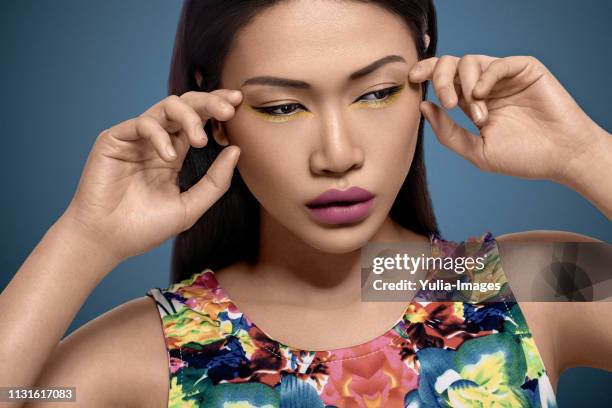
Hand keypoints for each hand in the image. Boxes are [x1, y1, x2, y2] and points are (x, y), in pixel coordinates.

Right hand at [62, 90, 242, 261]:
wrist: (108, 242)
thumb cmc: (146, 227)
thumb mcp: (191, 206)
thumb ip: (215, 181)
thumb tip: (237, 150)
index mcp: (173, 153)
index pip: (198, 120)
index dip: (217, 108)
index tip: (239, 103)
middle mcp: (156, 141)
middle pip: (186, 105)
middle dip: (210, 102)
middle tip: (229, 108)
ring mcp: (136, 138)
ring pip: (166, 106)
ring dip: (189, 117)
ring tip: (200, 141)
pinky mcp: (114, 139)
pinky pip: (143, 124)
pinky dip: (160, 136)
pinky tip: (168, 157)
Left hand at [408, 54, 605, 181]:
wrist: (561, 158)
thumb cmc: (522, 158)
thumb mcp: (476, 151)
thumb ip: (447, 132)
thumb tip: (423, 106)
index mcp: (471, 102)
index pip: (443, 79)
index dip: (426, 73)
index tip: (411, 80)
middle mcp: (485, 86)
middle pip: (450, 64)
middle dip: (440, 78)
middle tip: (447, 102)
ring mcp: (505, 77)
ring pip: (469, 61)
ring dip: (465, 85)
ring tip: (477, 113)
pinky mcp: (526, 69)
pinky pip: (498, 63)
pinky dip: (486, 76)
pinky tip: (482, 96)